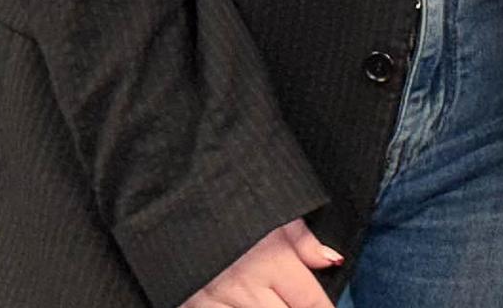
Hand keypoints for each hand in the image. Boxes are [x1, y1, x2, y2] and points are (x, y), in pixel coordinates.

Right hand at [180, 218, 337, 307]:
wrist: (171, 205)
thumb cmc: (228, 207)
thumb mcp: (272, 213)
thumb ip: (304, 241)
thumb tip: (331, 261)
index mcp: (271, 261)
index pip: (310, 301)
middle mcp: (246, 287)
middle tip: (294, 303)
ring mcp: (216, 302)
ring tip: (270, 303)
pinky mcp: (193, 307)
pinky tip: (245, 306)